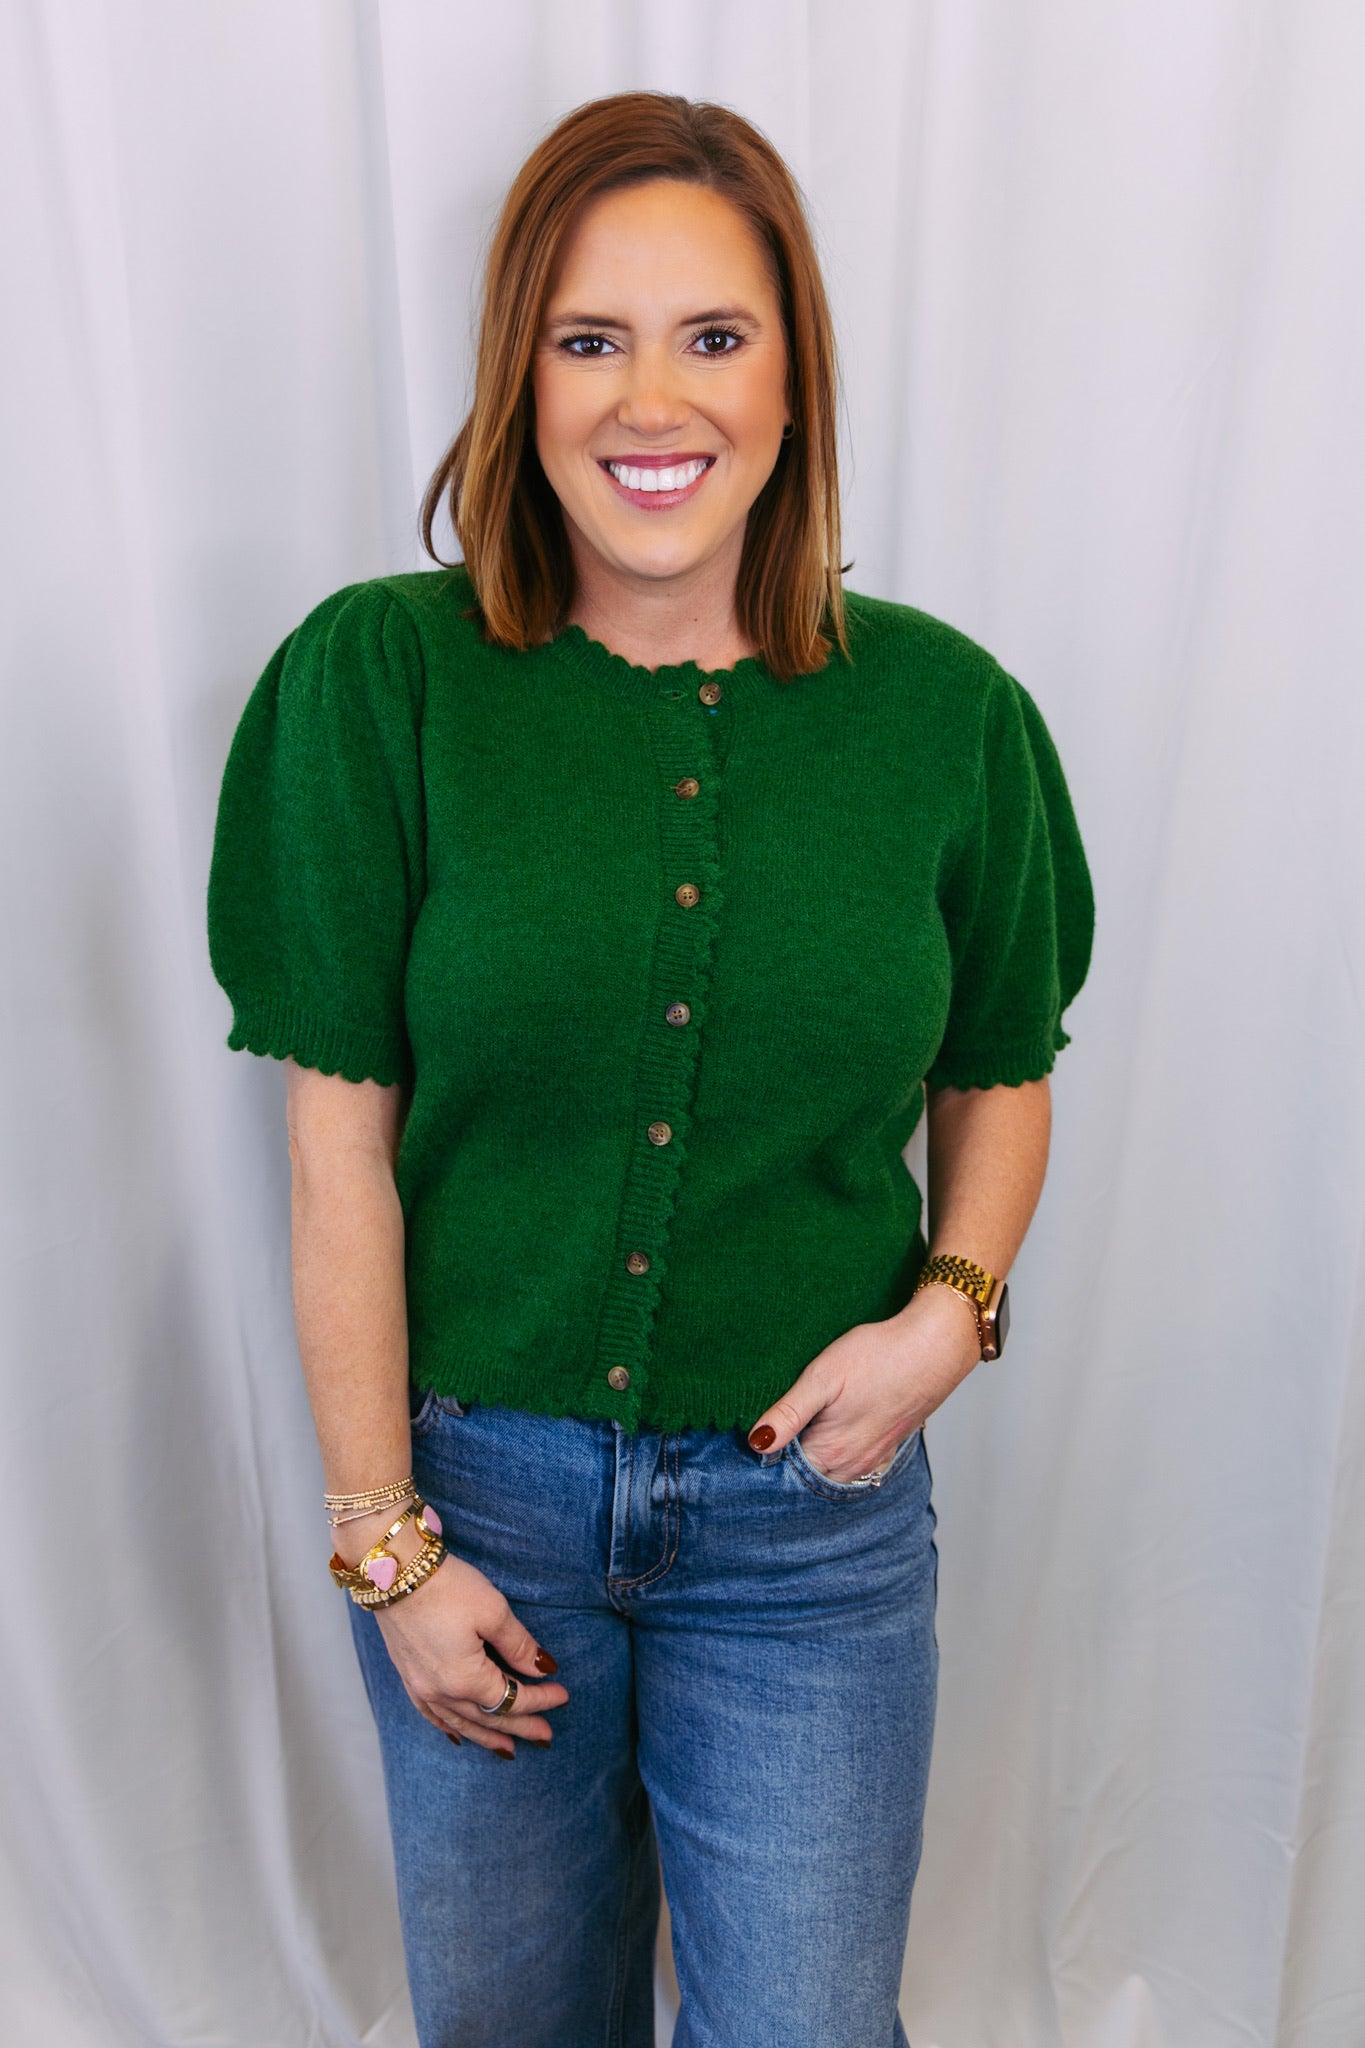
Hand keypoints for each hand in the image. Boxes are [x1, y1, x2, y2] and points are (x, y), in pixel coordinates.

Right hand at [373, 1550, 568, 1758]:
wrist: (393, 1572)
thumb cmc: (446, 1587)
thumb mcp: (493, 1610)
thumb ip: (518, 1645)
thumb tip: (541, 1668)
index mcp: (466, 1679)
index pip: (512, 1698)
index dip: (540, 1699)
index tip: (563, 1695)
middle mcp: (441, 1692)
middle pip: (488, 1718)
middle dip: (520, 1727)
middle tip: (545, 1737)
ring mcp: (420, 1688)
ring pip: (460, 1723)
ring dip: (486, 1736)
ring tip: (508, 1748)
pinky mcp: (407, 1677)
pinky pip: (432, 1715)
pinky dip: (450, 1728)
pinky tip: (458, 1734)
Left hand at [746, 1283, 984, 1483]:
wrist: (934, 1346)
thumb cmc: (878, 1356)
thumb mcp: (822, 1377)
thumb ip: (788, 1414)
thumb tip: (756, 1443)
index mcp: (830, 1451)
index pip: (783, 1469)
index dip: (766, 1452)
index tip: (753, 1433)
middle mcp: (851, 1464)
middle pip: (807, 1476)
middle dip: (788, 1461)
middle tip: (773, 1431)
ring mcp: (873, 1459)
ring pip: (832, 1474)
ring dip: (814, 1461)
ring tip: (799, 1433)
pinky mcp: (889, 1447)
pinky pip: (857, 1468)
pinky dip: (839, 1461)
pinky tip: (834, 1438)